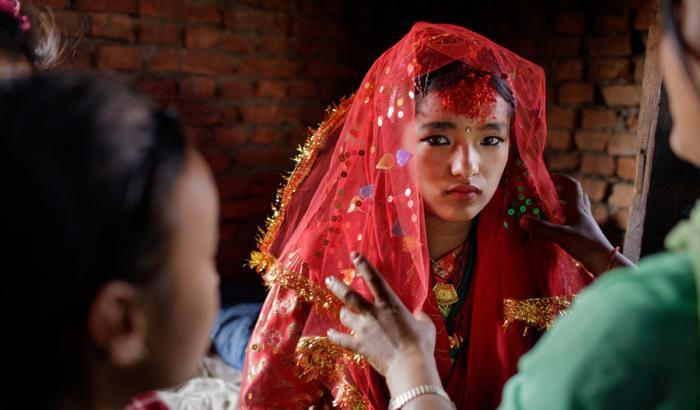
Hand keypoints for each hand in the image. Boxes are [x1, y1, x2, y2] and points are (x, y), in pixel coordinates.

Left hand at [324, 252, 440, 395]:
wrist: (409, 365)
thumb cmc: (421, 344)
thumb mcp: (426, 326)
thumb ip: (420, 316)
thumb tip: (420, 313)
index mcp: (390, 303)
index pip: (374, 279)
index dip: (363, 265)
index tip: (354, 255)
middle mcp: (373, 312)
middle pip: (349, 295)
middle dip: (337, 285)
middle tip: (329, 279)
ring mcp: (364, 329)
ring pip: (344, 315)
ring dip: (341, 312)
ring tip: (339, 310)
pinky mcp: (359, 345)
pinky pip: (342, 339)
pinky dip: (334, 336)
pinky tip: (329, 334)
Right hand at [519, 174, 633, 274]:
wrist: (603, 261)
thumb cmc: (585, 244)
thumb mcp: (560, 234)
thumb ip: (541, 227)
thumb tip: (521, 219)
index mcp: (578, 208)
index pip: (572, 186)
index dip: (561, 179)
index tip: (549, 178)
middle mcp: (583, 213)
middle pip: (575, 195)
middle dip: (561, 191)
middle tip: (548, 193)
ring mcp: (585, 223)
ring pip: (575, 207)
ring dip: (564, 204)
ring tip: (550, 207)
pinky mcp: (585, 233)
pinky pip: (575, 220)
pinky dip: (565, 218)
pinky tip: (557, 225)